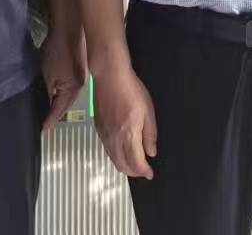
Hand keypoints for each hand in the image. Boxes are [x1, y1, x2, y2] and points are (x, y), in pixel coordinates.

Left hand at [40, 29, 86, 132]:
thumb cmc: (57, 52)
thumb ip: (46, 93)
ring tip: (48, 112)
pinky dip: (60, 94)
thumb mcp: (47, 76)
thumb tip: (44, 108)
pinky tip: (54, 93)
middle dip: (55, 115)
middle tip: (45, 124)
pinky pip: (68, 88)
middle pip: (65, 106)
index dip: (49, 121)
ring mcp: (79, 78)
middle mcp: (78, 87)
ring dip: (58, 104)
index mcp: (72, 91)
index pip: (58, 111)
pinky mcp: (77, 69)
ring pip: (67, 97)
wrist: (68, 28)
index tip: (42, 130)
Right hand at [91, 53, 157, 178]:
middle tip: (143, 171)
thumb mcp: (148, 111)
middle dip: (134, 172)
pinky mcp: (99, 130)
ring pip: (113, 160)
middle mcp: (114, 138)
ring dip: (125, 166)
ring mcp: (105, 135)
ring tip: (135, 164)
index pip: (135, 162)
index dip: (143, 171)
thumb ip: (150, 134)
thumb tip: (151, 152)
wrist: (111, 78)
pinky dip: (116, 157)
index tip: (150, 173)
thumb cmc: (131, 90)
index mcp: (128, 134)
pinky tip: (122, 153)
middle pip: (122, 165)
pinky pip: (107, 151)